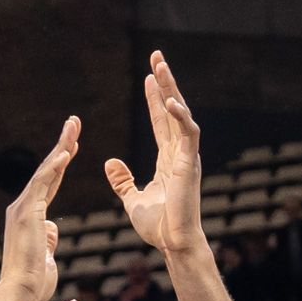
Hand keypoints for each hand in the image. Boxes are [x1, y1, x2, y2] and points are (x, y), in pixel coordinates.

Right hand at [0, 118, 77, 300]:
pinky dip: (54, 167)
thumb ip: (48, 240)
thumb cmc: (34, 282)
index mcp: (30, 217)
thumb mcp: (47, 256)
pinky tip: (67, 152)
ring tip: (73, 126)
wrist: (21, 292)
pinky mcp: (27, 213)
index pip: (49, 184)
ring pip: (45, 171)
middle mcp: (22, 208)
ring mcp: (23, 209)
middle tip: (74, 123)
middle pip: (47, 171)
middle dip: (62, 145)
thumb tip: (51, 229)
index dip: (62, 164)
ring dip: (61, 147)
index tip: (73, 146)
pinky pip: (42, 185)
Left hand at [104, 54, 205, 256]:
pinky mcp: (189, 164)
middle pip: (173, 110)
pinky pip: (188, 134)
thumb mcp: (132, 199)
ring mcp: (186, 157)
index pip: (161, 121)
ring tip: (161, 67)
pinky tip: (170, 100)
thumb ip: (123, 180)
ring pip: (182, 114)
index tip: (148, 76)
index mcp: (168, 159)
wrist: (172, 243)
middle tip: (157, 57)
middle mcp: (179, 153)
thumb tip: (111, 162)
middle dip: (165, 82)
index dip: (155, 98)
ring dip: (172, 89)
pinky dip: (181, 116)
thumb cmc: (158, 225)